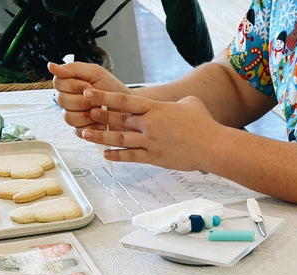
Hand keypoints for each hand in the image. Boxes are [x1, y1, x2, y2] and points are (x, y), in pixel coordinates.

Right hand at [48, 61, 128, 134]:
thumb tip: (51, 66)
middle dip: (82, 100)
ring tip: (100, 112)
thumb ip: (73, 69)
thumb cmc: (113, 89)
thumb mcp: (95, 72)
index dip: (74, 85)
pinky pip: (78, 132)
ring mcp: (75, 117)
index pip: (58, 84)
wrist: (130, 108)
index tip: (89, 85)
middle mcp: (69, 100)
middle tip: (97, 99)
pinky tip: (102, 125)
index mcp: (69, 84)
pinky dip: (91, 129)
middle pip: (62, 101)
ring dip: (86, 114)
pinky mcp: (83, 131)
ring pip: (68, 117)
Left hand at [72, 89, 217, 169]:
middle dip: (99, 116)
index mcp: (155, 108)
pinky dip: (117, 155)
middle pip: (117, 119)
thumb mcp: (190, 104)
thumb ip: (176, 103)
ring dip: (101, 137)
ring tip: (86, 135)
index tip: (89, 94)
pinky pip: (131, 156)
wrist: (213, 146)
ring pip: (120, 138)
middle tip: (83, 113)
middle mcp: (149, 124)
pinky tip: (106, 154)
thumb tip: (175, 104)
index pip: (123, 100)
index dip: (103, 97)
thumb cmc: (204, 124)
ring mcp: (151, 142)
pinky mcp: (155, 157)